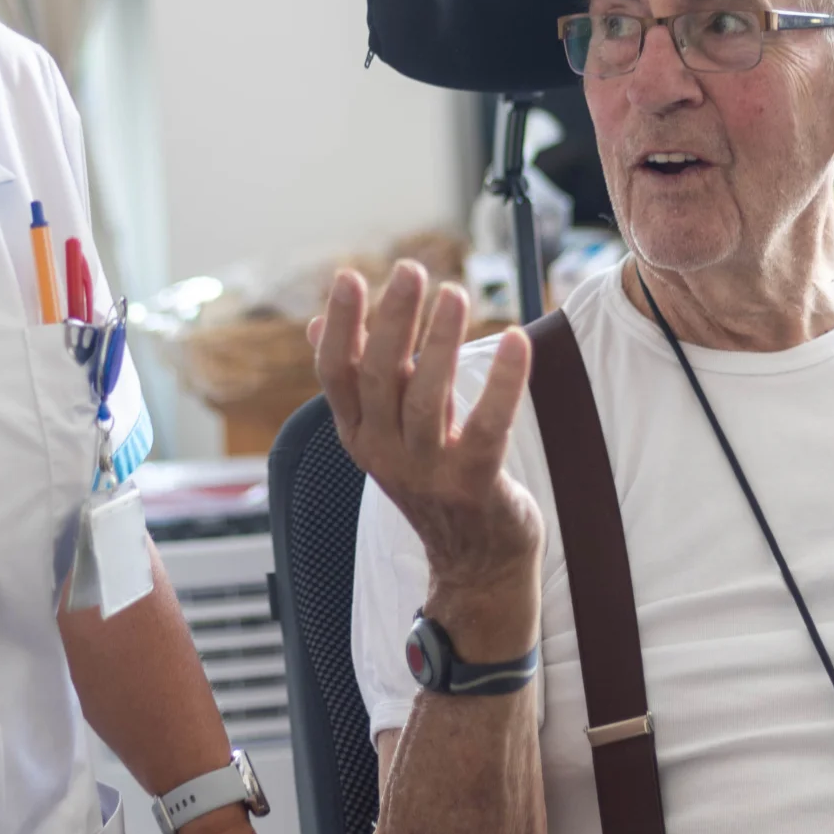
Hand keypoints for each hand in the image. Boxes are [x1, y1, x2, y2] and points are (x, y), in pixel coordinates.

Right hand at [310, 262, 542, 656]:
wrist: (475, 564)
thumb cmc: (434, 482)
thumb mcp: (386, 433)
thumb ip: (359, 379)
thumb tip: (315, 323)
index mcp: (360, 434)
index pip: (336, 374)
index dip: (342, 325)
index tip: (349, 276)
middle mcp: (384, 453)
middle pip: (379, 378)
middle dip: (393, 320)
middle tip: (412, 269)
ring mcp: (427, 473)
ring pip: (426, 398)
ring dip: (440, 341)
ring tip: (455, 292)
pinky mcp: (474, 484)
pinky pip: (487, 426)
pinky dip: (503, 382)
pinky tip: (517, 340)